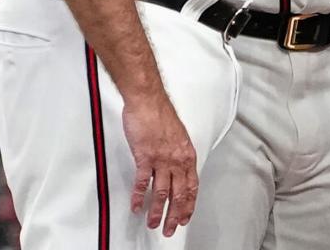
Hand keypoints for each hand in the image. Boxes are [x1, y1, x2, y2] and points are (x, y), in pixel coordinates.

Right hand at [123, 94, 197, 236]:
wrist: (148, 100)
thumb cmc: (160, 114)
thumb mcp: (177, 135)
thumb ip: (177, 153)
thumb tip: (175, 167)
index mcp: (186, 155)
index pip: (192, 186)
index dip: (189, 205)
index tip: (185, 217)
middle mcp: (176, 159)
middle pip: (179, 193)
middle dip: (175, 214)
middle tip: (170, 228)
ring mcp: (161, 159)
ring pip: (161, 192)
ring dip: (157, 211)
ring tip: (153, 223)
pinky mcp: (144, 157)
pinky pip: (142, 182)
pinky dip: (138, 196)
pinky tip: (136, 205)